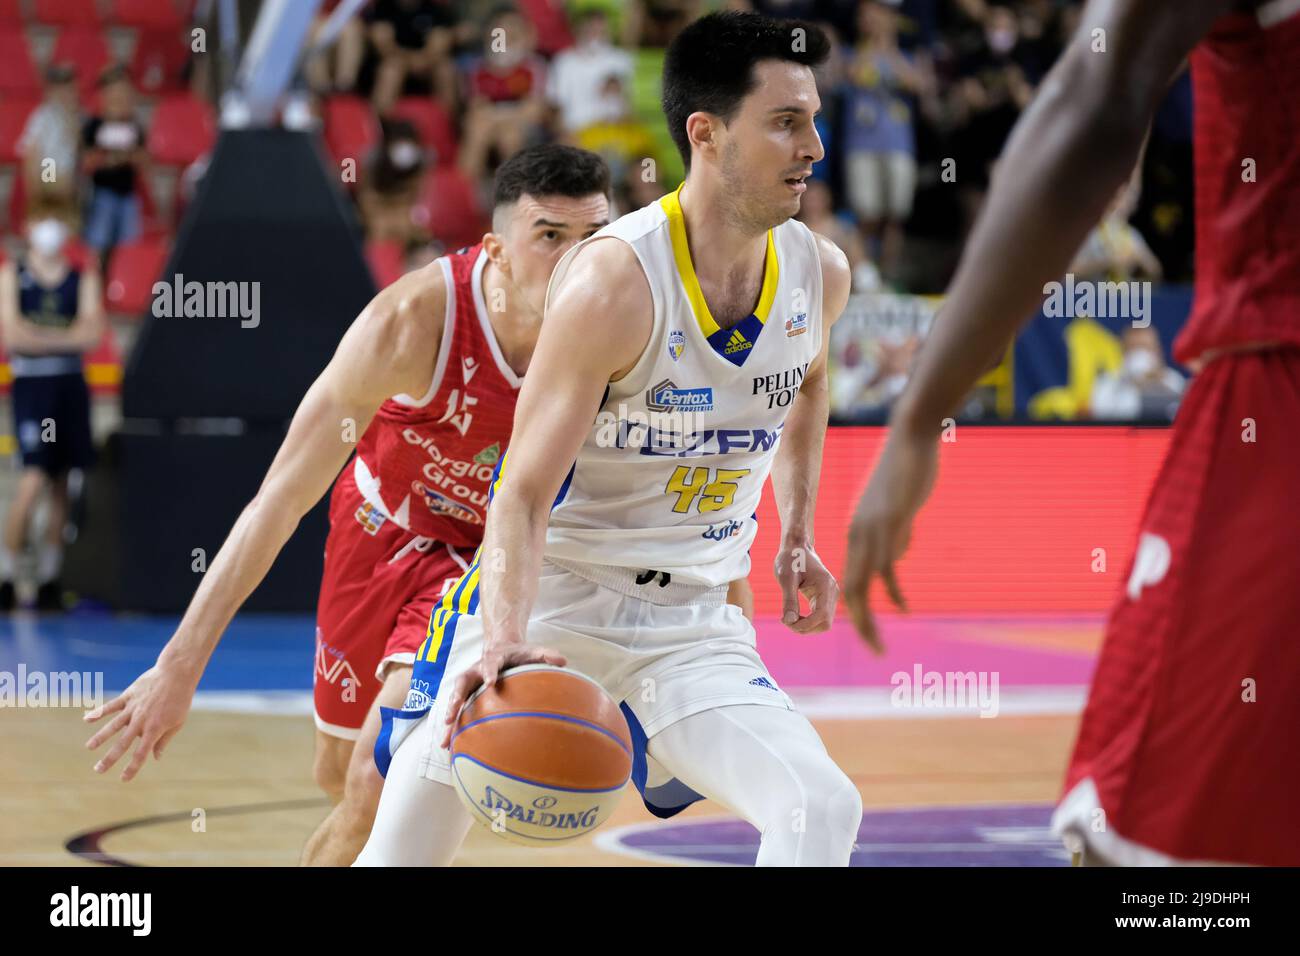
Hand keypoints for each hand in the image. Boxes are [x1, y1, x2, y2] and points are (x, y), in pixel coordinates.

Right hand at [84, 663, 198, 780]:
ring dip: (100, 737)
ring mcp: (133, 708)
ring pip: (113, 725)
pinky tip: (86, 718)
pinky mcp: (128, 696)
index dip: (132, 767)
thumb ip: (164, 740)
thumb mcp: (177, 722)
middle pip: (123, 743)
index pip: (141, 753)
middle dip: (110, 759)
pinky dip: (98, 712)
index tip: (123, 778)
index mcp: (155, 729)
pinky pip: (111, 706)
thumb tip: (156, 758)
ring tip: (89, 748)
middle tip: (98, 770)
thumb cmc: (180, 699)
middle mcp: (141, 720)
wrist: (176, 674)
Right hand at [439, 636, 565, 749]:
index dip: (488, 672)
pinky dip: (453, 728)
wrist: (500, 648)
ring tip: (446, 741)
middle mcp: (475, 671)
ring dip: (450, 720)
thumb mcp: (533, 651)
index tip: (489, 683)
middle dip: (456, 699)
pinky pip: (458, 711)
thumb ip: (546, 654)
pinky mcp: (467, 695)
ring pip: (455, 701)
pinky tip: (450, 747)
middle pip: (462, 683)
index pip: (489, 663)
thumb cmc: (519, 653)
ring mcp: (469, 684)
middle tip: (451, 715)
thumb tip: (563, 661)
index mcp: (492, 659)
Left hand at [774, 542, 836, 634]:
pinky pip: (820, 617)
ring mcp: (831, 596)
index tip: (786, 622)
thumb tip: (789, 621)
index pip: (821, 615)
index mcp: (825, 585)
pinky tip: (794, 615)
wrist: (797, 547)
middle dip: (805, 627)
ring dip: (806, 626)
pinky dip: (808, 620)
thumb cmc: (790, 559)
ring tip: (788, 617)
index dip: (805, 624)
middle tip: (785, 620)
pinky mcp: (826, 598)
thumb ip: (789, 600)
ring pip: (823, 623)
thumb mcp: (786, 578)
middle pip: (825, 623)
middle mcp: (832, 592)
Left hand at [843, 430, 938, 653]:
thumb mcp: (897, 512)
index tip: (869, 631)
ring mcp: (872, 530)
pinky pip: (885, 568)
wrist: (910, 438)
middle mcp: (858, 535)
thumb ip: (895, 535)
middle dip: (860, 625)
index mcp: (858, 533)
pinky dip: (893, 593)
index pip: (849, 578)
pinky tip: (903, 609)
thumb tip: (898, 555)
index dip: (857, 609)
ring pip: (861, 585)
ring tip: (879, 646)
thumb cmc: (906, 471)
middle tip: (876, 651)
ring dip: (869, 620)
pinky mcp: (889, 524)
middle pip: (849, 590)